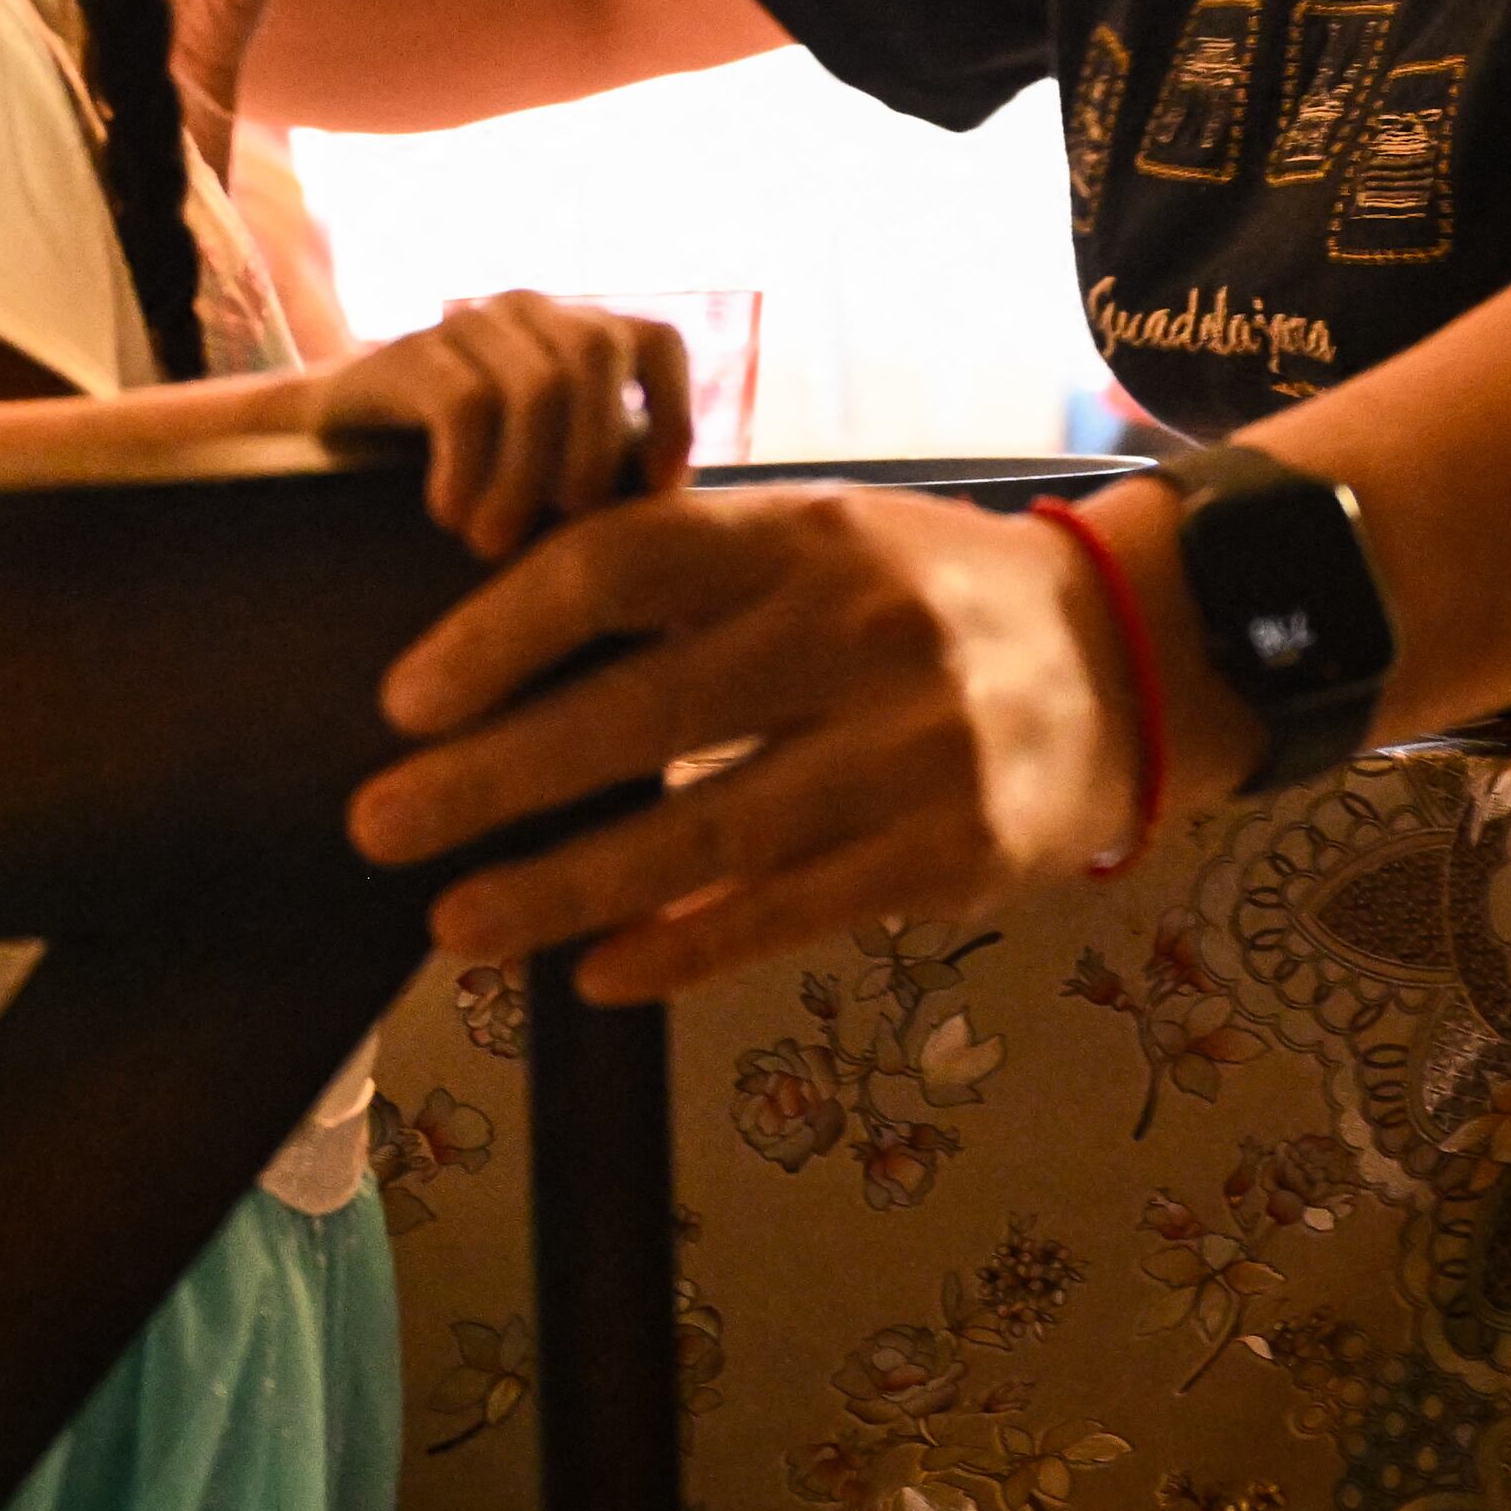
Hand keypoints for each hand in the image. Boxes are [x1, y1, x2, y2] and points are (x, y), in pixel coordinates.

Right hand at [304, 291, 693, 561]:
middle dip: (592, 454)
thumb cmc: (463, 465)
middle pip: (596, 357)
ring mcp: (469, 325)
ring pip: (534, 388)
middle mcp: (530, 312)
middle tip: (564, 529)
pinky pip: (462, 407)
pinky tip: (449, 515)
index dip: (673, 409)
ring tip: (494, 545)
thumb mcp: (544, 459)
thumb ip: (602, 467)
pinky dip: (467, 472)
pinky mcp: (409, 353)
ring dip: (523, 480)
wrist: (337, 439)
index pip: (657, 340)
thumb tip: (670, 525)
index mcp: (578, 330)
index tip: (661, 488)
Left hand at [342, 488, 1144, 999]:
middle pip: (644, 716)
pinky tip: (596, 974)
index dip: (502, 634)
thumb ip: (690, 575)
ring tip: (456, 926)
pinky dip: (686, 950)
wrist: (1132, 653)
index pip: (622, 567)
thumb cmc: (923, 594)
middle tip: (378, 825)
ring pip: (707, 837)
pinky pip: (791, 913)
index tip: (403, 701)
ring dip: (565, 889)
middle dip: (494, 780)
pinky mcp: (953, 853)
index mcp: (803, 536)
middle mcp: (857, 635)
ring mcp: (912, 752)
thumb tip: (499, 635)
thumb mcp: (819, 537)